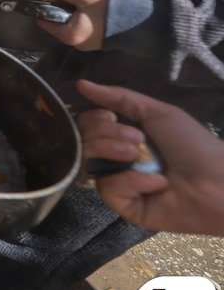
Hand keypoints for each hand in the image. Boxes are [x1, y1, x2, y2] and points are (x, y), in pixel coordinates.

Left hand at [38, 0, 107, 49]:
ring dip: (72, 13)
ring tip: (82, 2)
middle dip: (61, 9)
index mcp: (67, 36)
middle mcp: (74, 44)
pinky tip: (90, 10)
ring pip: (70, 25)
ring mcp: (85, 45)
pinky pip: (81, 28)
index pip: (44, 22)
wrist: (136, 23)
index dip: (45, 7)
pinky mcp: (96, 42)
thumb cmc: (106, 10)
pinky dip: (81, 19)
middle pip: (57, 23)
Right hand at [77, 79, 223, 234]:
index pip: (88, 125)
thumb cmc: (193, 145)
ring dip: (113, 152)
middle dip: (106, 134)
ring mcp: (119, 183)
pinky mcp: (125, 206)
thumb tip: (81, 83)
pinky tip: (156, 183)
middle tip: (136, 138)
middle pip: (85, 141)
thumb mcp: (158, 113)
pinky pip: (109, 189)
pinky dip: (130, 181)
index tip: (111, 116)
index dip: (94, 119)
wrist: (219, 182)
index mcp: (124, 136)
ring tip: (138, 154)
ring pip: (91, 163)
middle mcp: (117, 159)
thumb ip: (120, 98)